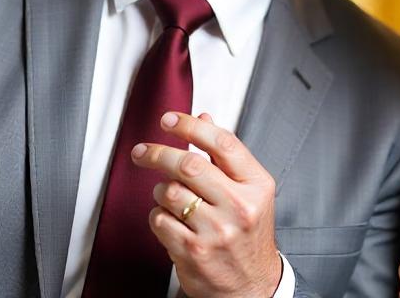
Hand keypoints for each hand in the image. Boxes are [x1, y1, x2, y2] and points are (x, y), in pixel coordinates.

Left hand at [132, 111, 281, 296]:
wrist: (251, 287)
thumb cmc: (248, 235)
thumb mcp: (249, 191)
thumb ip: (225, 156)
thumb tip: (204, 118)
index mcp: (256, 185)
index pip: (222, 143)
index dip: (190, 126)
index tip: (169, 120)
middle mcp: (239, 206)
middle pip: (189, 164)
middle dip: (158, 153)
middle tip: (143, 151)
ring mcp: (216, 231)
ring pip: (169, 192)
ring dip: (160, 189)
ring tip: (167, 195)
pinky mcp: (193, 252)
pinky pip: (159, 220)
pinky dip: (157, 215)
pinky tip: (169, 218)